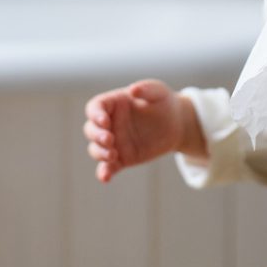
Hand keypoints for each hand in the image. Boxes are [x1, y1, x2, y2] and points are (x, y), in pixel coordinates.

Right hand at [82, 79, 204, 182]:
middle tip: (110, 139)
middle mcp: (109, 124)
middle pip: (91, 130)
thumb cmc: (164, 102)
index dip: (95, 115)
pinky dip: (104, 173)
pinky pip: (108, 167)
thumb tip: (133, 90)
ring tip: (113, 155)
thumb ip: (146, 89)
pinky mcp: (121, 159)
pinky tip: (105, 178)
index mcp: (113, 104)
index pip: (94, 108)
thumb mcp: (158, 92)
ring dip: (100, 153)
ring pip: (96, 149)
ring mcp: (114, 142)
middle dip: (96, 135)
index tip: (105, 121)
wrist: (176, 124)